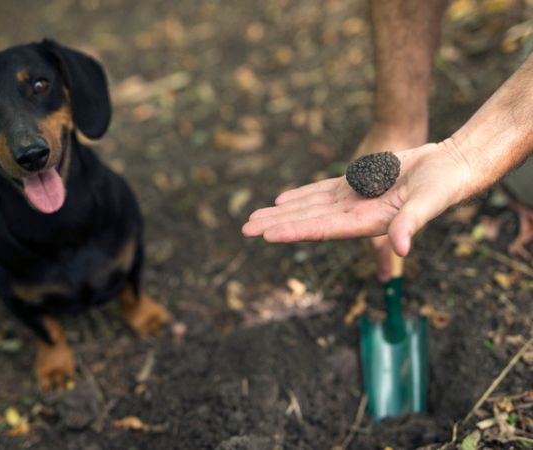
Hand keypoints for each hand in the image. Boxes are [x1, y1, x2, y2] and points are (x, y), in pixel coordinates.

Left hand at [242, 140, 471, 255]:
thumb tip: (401, 248)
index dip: (293, 231)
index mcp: (367, 223)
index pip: (322, 229)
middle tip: (244, 229)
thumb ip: (411, 224)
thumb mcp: (427, 203)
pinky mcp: (356, 183)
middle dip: (276, 225)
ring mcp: (352, 199)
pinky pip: (321, 190)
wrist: (450, 168)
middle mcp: (354, 215)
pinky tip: (281, 199)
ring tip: (254, 217)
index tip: (265, 235)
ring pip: (308, 206)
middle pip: (306, 220)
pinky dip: (301, 194)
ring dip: (281, 211)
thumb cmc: (444, 187)